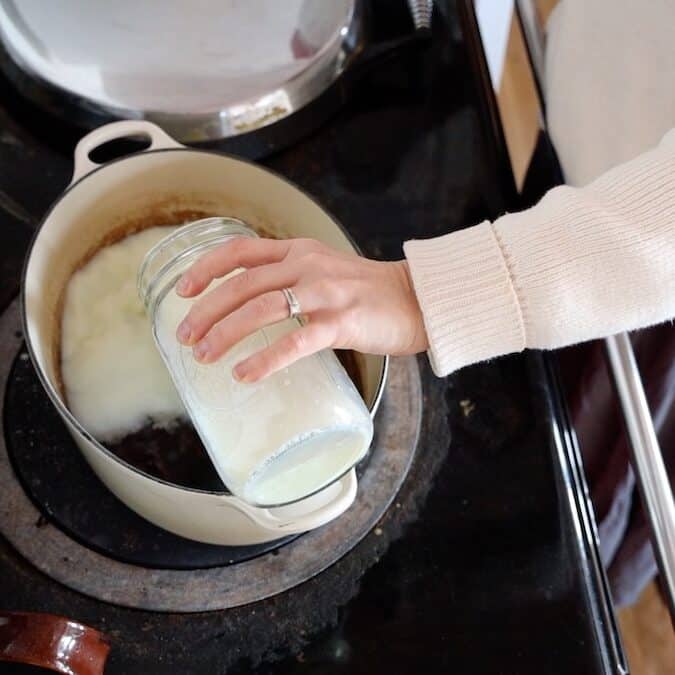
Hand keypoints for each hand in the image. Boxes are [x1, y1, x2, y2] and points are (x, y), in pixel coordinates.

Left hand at [175, 237, 427, 381]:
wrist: (416, 299)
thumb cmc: (367, 291)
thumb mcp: (323, 268)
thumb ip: (290, 277)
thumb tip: (248, 304)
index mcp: (298, 251)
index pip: (240, 250)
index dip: (206, 268)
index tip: (183, 291)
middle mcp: (307, 266)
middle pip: (243, 285)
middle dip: (206, 312)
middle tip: (186, 338)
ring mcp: (325, 293)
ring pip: (262, 309)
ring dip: (226, 334)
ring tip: (206, 357)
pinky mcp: (343, 322)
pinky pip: (296, 341)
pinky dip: (266, 359)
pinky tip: (246, 374)